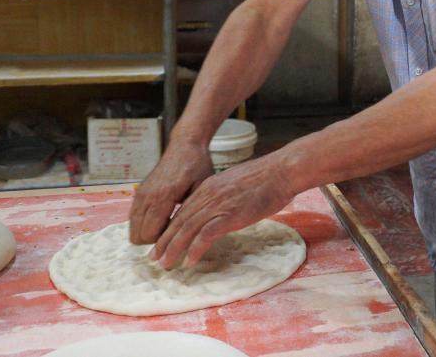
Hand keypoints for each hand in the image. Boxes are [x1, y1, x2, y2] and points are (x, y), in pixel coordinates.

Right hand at [128, 141, 213, 244]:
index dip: (163, 243)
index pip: (151, 233)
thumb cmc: (198, 166)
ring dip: (146, 234)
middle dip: (154, 242)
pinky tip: (160, 220)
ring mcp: (140, 193)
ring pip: (132, 228)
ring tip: (166, 229)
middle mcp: (147, 196)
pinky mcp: (138, 191)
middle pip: (138, 235)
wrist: (185, 145)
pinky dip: (142, 224)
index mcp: (164, 196)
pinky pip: (132, 218)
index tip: (178, 239)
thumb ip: (191, 212)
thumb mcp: (201, 189)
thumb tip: (188, 237)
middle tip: (173, 236)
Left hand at [150, 153, 295, 268]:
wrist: (281, 171)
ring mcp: (218, 205)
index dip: (169, 229)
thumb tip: (220, 212)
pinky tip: (190, 260)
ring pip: (187, 229)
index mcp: (209, 187)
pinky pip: (206, 234)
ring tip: (166, 264)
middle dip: (164, 242)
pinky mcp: (230, 214)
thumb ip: (223, 197)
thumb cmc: (266, 179)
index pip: (182, 211)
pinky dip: (196, 248)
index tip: (161, 243)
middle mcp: (208, 195)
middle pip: (179, 221)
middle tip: (154, 259)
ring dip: (174, 248)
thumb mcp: (236, 185)